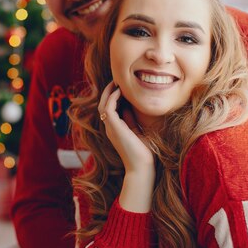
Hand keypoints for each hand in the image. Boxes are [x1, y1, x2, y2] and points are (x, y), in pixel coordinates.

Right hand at [98, 82, 154, 211]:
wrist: (142, 168)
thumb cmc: (143, 153)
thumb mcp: (138, 131)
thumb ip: (132, 120)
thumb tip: (130, 106)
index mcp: (115, 129)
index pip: (110, 108)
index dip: (113, 96)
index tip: (122, 86)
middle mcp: (110, 127)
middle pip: (103, 104)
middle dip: (109, 91)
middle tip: (117, 80)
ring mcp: (110, 128)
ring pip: (103, 104)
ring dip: (109, 91)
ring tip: (117, 82)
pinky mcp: (114, 127)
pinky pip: (108, 107)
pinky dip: (112, 97)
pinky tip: (120, 91)